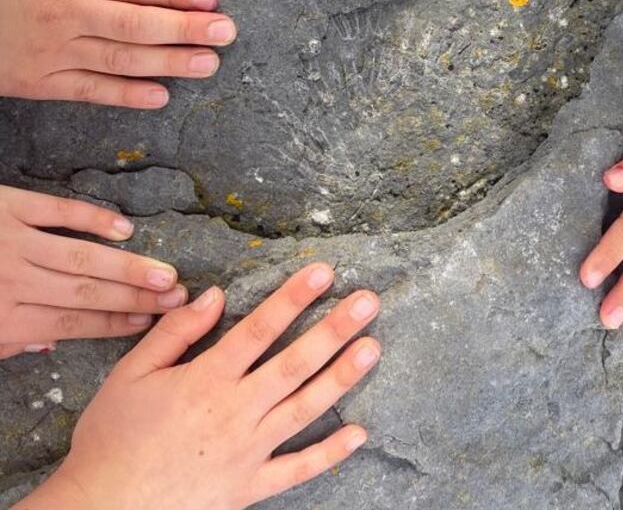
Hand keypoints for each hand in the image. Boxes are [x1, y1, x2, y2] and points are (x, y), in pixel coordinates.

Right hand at [0, 0, 236, 108]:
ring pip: (120, 59)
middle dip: (186, 28)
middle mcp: (59, 12)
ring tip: (209, 64)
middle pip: (134, 22)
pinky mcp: (35, 82)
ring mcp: (48, 51)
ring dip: (169, 62)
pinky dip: (126, 96)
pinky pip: (88, 91)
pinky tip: (161, 96)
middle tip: (228, 33)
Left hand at [0, 184, 185, 357]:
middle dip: (136, 297)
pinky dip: (95, 218)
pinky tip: (125, 228)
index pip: (70, 323)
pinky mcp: (9, 207)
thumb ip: (7, 342)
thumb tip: (49, 343)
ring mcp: (12, 242)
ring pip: (82, 257)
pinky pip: (59, 210)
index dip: (112, 323)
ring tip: (165, 273)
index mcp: (1, 319)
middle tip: (175, 297)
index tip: (149, 321)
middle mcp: (12, 282)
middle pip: (85, 292)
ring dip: (128, 266)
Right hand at [21, 265, 380, 509]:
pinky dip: (329, 453)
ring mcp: (247, 452)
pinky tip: (360, 433)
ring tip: (373, 348)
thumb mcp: (131, 374)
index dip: (293, 298)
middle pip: (294, 363)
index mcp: (206, 380)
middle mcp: (235, 412)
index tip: (324, 272)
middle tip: (368, 302)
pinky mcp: (249, 488)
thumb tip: (215, 296)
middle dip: (334, 329)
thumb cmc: (112, 440)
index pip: (260, 329)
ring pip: (305, 408)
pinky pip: (297, 470)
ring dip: (342, 377)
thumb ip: (176, 332)